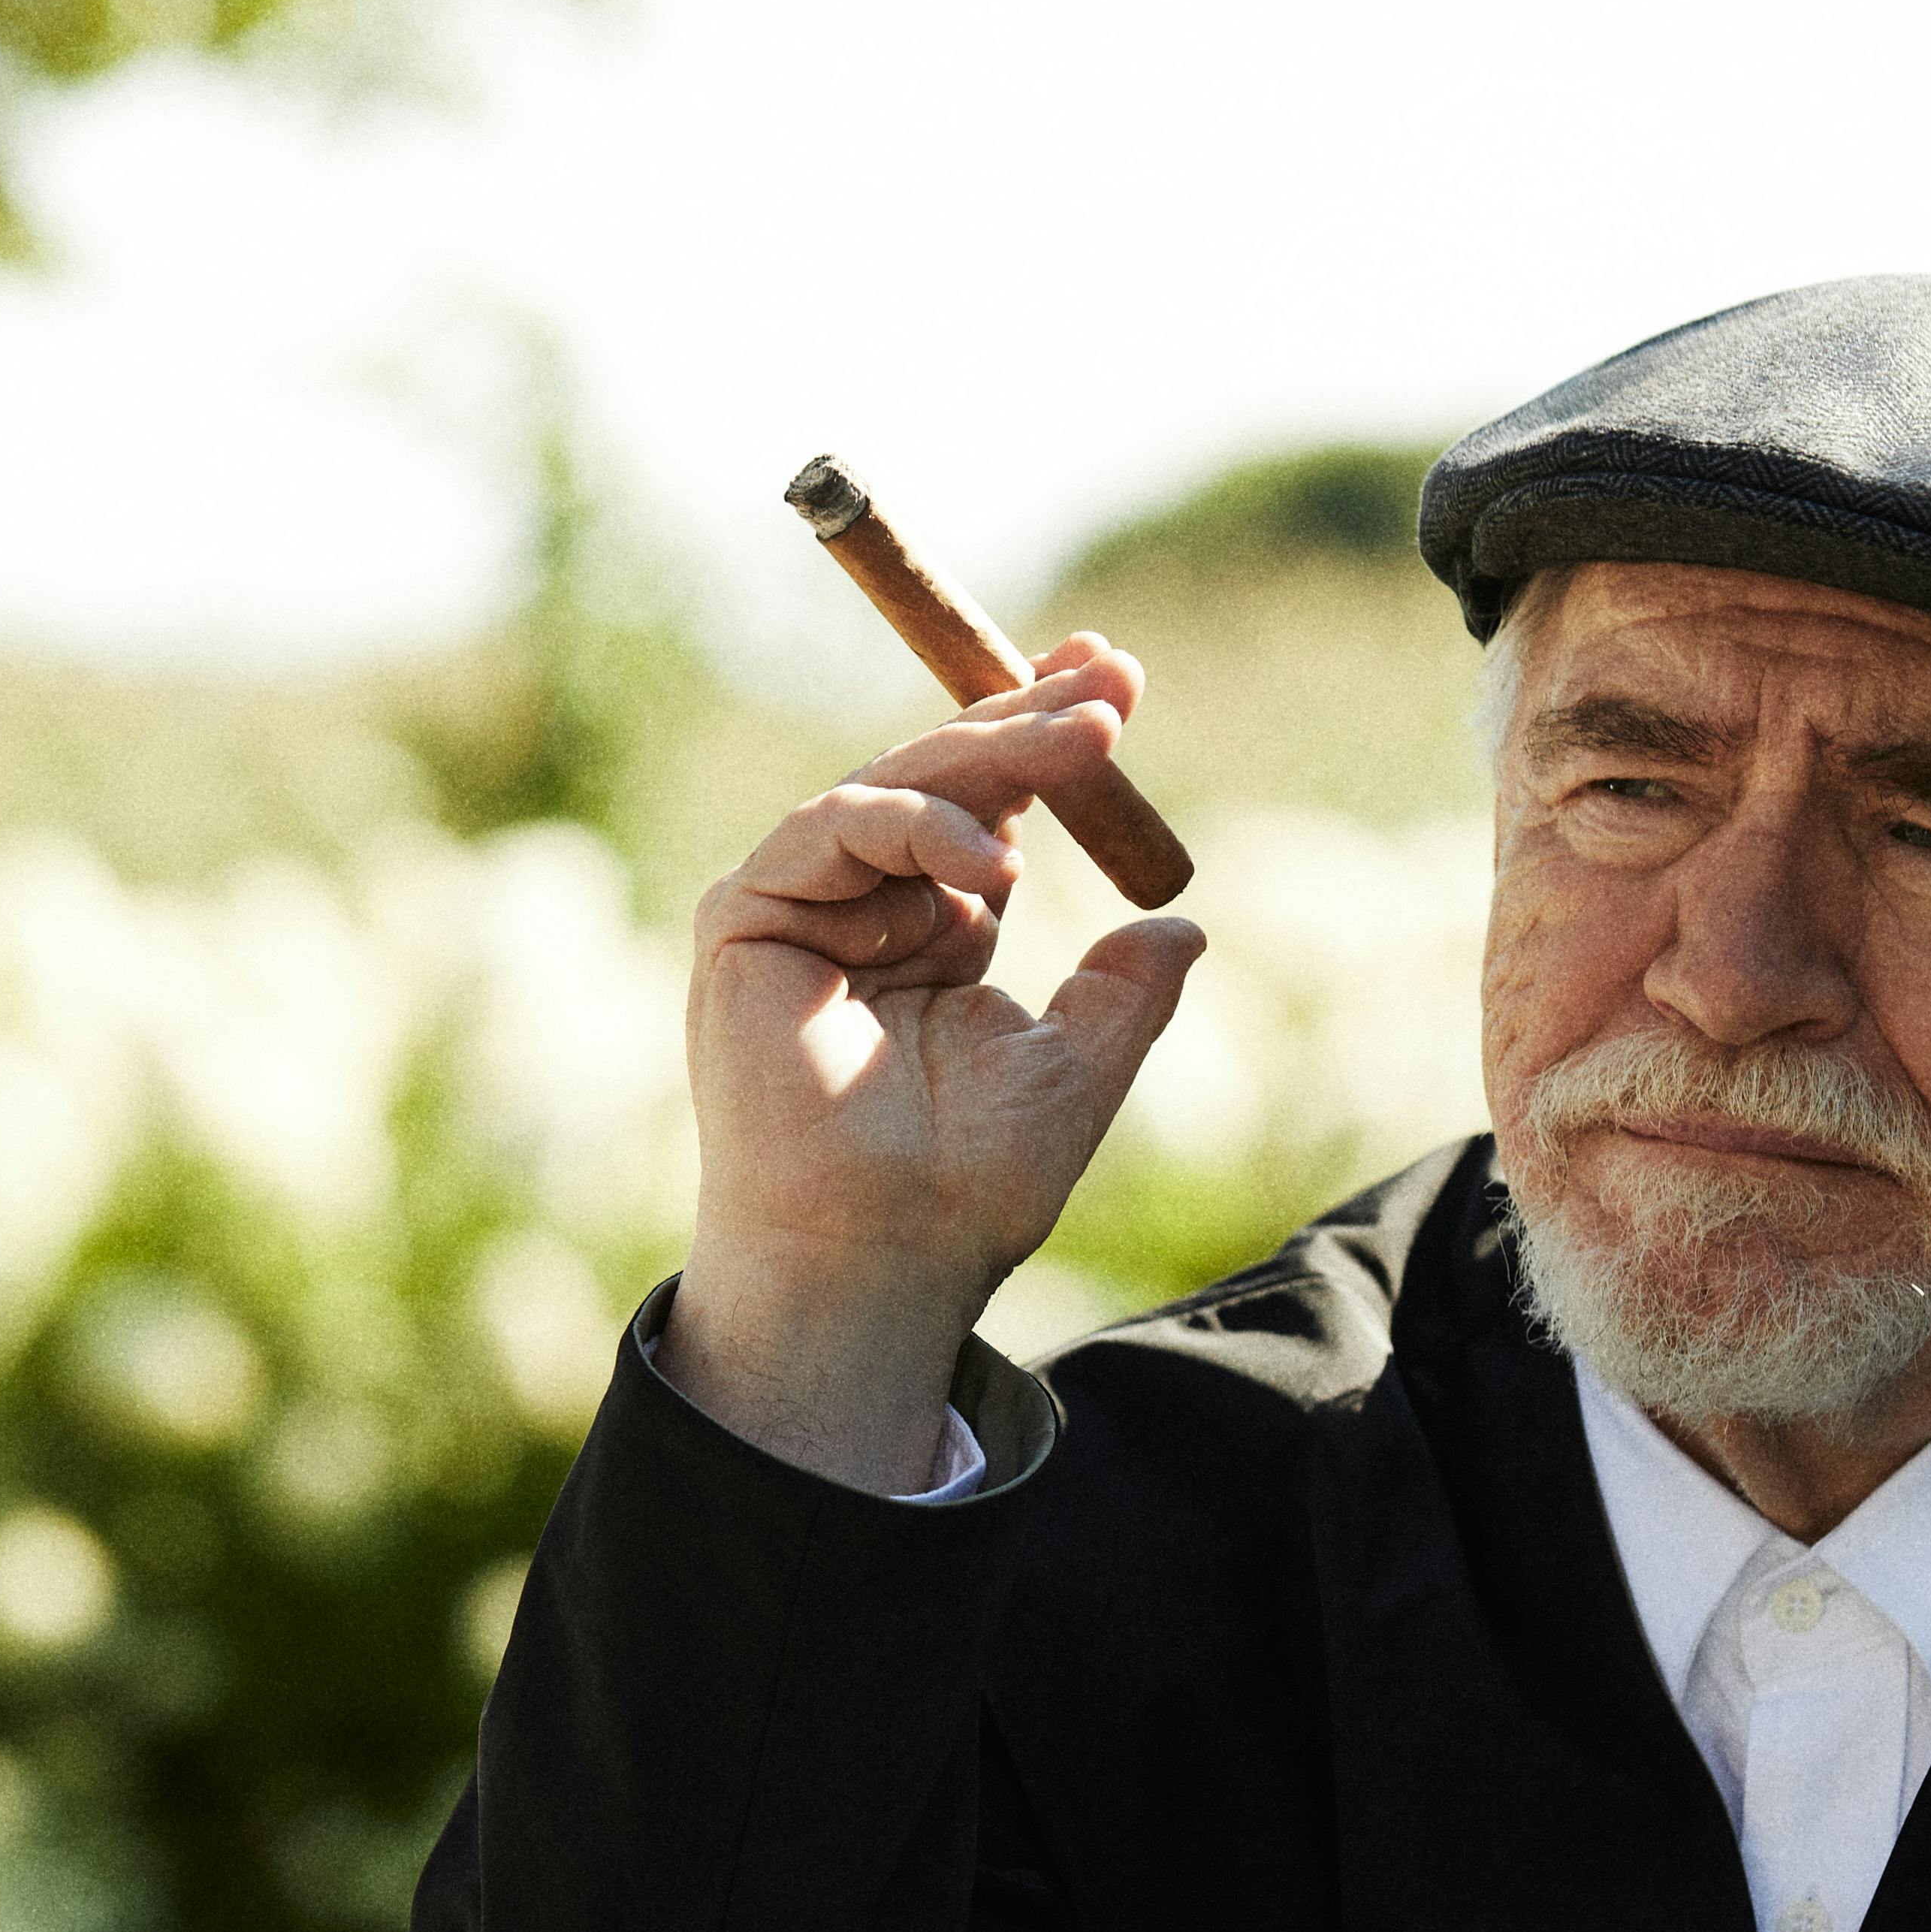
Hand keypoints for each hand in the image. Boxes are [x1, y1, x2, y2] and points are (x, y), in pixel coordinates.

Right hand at [661, 640, 1204, 1491]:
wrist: (880, 1256)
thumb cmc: (964, 1188)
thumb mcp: (1076, 1068)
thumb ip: (1123, 994)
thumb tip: (1184, 929)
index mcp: (932, 933)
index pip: (988, 807)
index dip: (1044, 740)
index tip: (1121, 683)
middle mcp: (863, 909)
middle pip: (943, 778)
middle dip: (1029, 718)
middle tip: (1114, 675)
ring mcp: (800, 909)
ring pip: (894, 787)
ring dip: (995, 756)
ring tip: (1090, 743)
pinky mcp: (746, 919)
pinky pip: (831, 829)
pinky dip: (914, 828)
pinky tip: (994, 862)